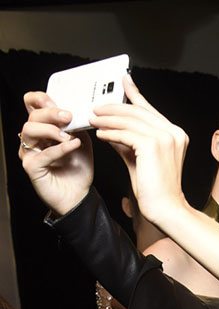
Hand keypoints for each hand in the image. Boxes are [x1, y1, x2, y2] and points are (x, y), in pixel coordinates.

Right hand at [19, 92, 92, 214]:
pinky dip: (59, 148)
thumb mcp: (82, 141)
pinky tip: (73, 145)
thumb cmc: (77, 168)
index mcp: (44, 128)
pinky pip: (42, 153)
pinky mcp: (32, 167)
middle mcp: (33, 138)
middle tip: (68, 116)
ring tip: (70, 135)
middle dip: (50, 113)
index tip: (54, 99)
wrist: (79, 194)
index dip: (38, 99)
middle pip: (32, 116)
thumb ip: (77, 126)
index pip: (32, 106)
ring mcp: (30, 152)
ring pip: (29, 131)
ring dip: (51, 129)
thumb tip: (77, 111)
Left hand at [91, 75, 188, 226]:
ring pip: (130, 121)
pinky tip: (100, 135)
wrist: (166, 209)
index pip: (150, 109)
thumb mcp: (139, 160)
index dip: (135, 94)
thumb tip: (110, 129)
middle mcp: (174, 133)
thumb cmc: (155, 190)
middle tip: (95, 108)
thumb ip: (128, 143)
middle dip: (114, 108)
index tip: (123, 81)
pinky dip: (110, 133)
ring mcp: (166, 138)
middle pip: (138, 112)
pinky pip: (125, 133)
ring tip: (93, 120)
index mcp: (176, 134)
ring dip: (108, 119)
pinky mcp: (153, 146)